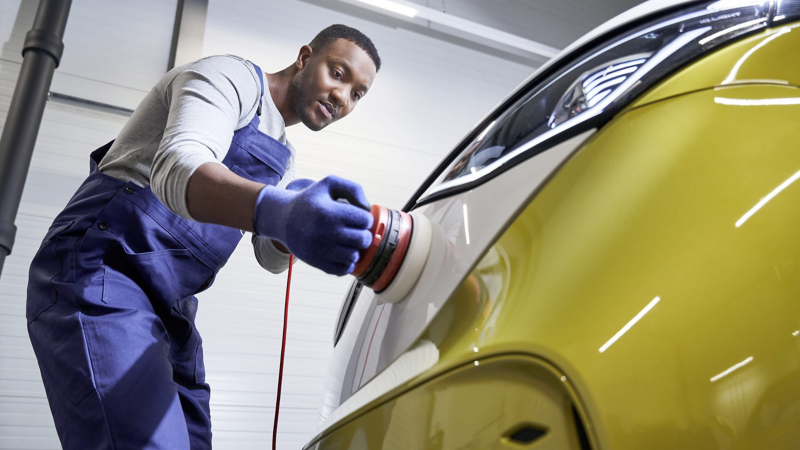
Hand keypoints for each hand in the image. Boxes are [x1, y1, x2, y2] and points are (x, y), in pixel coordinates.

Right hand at [253, 175, 372, 274]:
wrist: (283, 219)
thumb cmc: (311, 200)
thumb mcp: (329, 183)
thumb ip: (353, 188)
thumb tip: (367, 209)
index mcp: (330, 212)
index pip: (365, 220)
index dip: (365, 218)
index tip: (357, 217)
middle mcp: (326, 233)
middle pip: (363, 239)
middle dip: (364, 234)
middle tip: (356, 231)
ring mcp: (321, 251)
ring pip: (355, 256)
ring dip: (355, 249)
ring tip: (348, 242)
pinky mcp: (318, 263)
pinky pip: (344, 270)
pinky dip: (346, 262)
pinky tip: (341, 252)